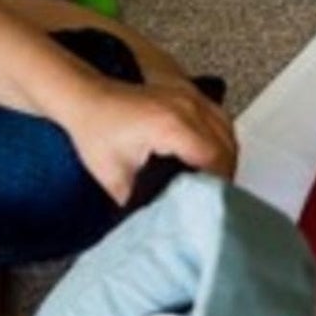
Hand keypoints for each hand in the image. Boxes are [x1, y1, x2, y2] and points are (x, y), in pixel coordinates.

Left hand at [60, 72, 238, 205]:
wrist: (87, 99)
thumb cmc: (96, 130)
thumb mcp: (114, 178)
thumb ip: (140, 203)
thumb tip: (161, 219)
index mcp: (171, 125)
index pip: (215, 159)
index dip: (218, 184)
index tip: (212, 202)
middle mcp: (186, 107)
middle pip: (228, 145)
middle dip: (226, 174)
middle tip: (214, 197)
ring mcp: (189, 97)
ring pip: (228, 131)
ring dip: (226, 156)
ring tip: (214, 179)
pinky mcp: (188, 95)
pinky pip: (219, 119)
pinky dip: (220, 139)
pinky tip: (211, 156)